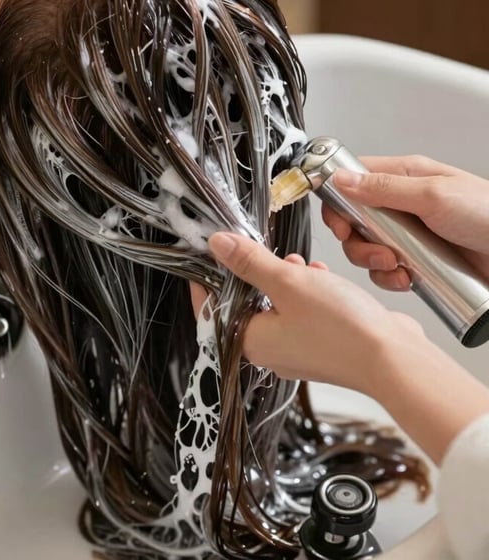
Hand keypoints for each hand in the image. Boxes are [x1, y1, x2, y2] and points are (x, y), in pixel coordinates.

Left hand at [191, 233, 422, 394]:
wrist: (395, 358)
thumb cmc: (340, 327)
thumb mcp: (288, 282)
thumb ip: (250, 262)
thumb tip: (217, 245)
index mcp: (251, 341)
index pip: (212, 309)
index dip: (208, 280)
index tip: (209, 255)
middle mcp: (270, 350)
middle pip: (246, 304)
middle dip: (256, 273)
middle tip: (264, 253)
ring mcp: (297, 350)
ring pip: (277, 305)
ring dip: (285, 280)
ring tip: (300, 264)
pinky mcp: (321, 345)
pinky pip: (302, 313)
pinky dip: (308, 292)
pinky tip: (322, 277)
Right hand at [322, 156, 488, 290]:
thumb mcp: (434, 196)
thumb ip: (384, 188)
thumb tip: (342, 179)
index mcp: (405, 177)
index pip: (353, 180)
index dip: (338, 201)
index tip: (339, 221)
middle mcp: (403, 204)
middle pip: (354, 219)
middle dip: (356, 240)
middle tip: (374, 249)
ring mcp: (409, 234)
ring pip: (366, 247)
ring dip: (373, 261)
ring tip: (396, 266)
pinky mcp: (416, 260)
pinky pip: (386, 270)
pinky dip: (390, 278)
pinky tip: (407, 279)